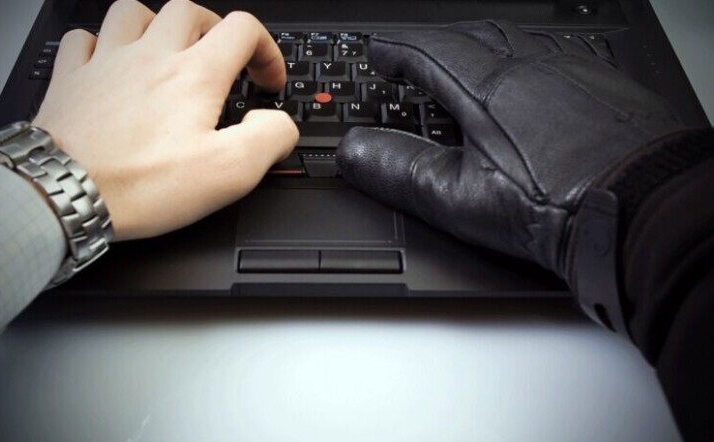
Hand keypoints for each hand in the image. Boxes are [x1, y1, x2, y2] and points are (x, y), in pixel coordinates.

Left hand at [33, 0, 297, 240]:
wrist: (66, 194)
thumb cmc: (142, 185)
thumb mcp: (230, 172)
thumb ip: (269, 138)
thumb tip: (279, 123)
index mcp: (194, 75)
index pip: (243, 30)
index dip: (266, 50)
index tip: (266, 82)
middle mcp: (150, 57)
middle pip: (190, 12)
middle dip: (215, 32)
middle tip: (222, 63)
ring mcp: (106, 63)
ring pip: (134, 13)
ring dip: (159, 26)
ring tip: (168, 54)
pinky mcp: (71, 80)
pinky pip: (83, 39)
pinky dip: (102, 45)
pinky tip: (111, 66)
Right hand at [337, 21, 682, 278]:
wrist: (647, 211)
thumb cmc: (558, 208)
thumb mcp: (462, 199)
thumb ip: (401, 171)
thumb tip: (354, 151)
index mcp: (488, 89)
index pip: (428, 51)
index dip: (396, 52)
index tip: (379, 55)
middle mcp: (531, 67)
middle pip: (472, 36)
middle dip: (437, 45)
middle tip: (418, 61)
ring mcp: (573, 72)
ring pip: (517, 43)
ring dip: (484, 50)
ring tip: (469, 71)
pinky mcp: (606, 87)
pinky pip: (557, 58)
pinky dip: (529, 64)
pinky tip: (534, 87)